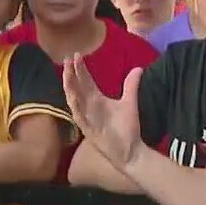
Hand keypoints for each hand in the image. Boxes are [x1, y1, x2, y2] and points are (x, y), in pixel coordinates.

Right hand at [63, 56, 144, 170]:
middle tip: (68, 58)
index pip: (85, 81)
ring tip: (67, 73)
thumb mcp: (129, 102)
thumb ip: (131, 85)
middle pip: (77, 87)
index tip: (76, 54)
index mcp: (96, 99)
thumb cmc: (127, 128)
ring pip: (74, 100)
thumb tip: (138, 68)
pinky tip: (72, 97)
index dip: (80, 69)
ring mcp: (87, 118)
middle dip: (71, 73)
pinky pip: (79, 117)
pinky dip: (76, 107)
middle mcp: (89, 107)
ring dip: (70, 86)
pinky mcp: (88, 130)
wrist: (130, 150)